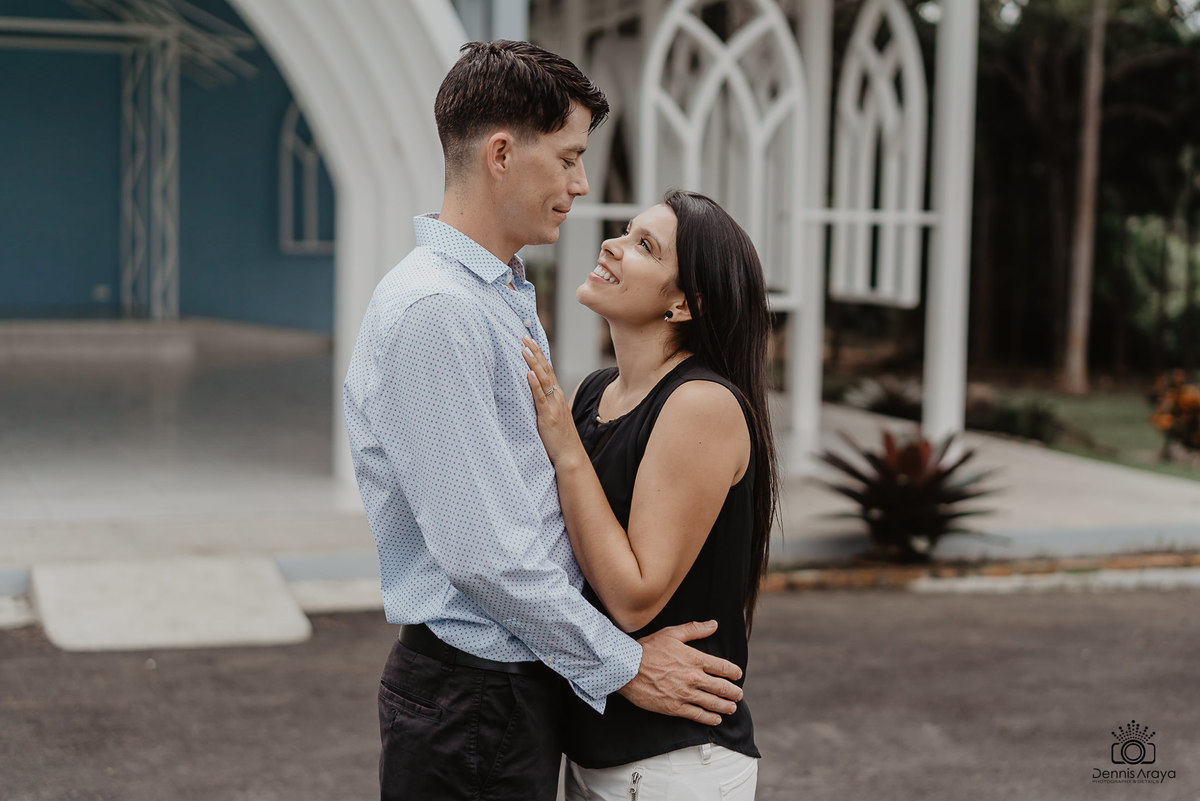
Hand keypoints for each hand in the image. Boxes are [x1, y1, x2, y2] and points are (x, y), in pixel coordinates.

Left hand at [522, 337, 584, 465]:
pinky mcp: (548, 416)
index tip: (529, 342)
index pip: (547, 370)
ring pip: (543, 379)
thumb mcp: (551, 417)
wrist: (570, 456)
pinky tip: (529, 374)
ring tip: (524, 349)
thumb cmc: (559, 439)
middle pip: (545, 369)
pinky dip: (535, 384)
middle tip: (524, 337)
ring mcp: (553, 406)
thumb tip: (530, 394)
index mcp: (556, 396)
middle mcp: (556, 397)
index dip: (538, 355)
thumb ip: (543, 404)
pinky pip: (541, 398)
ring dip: (533, 363)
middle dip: (535, 352)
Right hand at [617, 620, 743, 725]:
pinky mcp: (674, 707)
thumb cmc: (648, 648)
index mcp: (695, 659)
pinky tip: (716, 719)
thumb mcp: (672, 633)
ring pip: (713, 703)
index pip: (723, 667)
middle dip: (734, 692)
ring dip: (726, 706)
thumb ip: (695, 629)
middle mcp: (693, 678)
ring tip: (732, 708)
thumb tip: (714, 624)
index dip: (734, 672)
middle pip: (722, 687)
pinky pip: (697, 715)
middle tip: (738, 695)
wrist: (627, 668)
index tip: (737, 675)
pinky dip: (710, 718)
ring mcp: (684, 694)